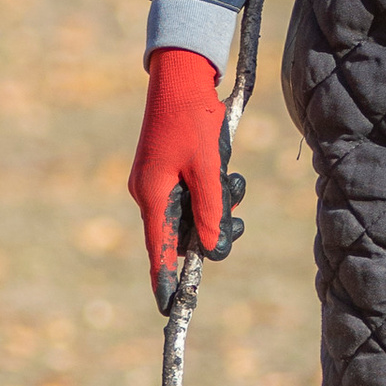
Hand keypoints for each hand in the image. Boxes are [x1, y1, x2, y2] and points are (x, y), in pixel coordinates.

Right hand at [128, 49, 242, 302]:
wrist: (182, 77)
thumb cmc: (193, 120)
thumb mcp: (207, 169)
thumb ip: (210, 211)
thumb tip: (211, 251)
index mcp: (152, 195)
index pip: (158, 249)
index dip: (166, 280)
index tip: (170, 308)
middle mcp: (149, 192)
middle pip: (181, 232)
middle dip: (211, 228)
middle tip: (235, 217)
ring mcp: (156, 180)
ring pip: (191, 212)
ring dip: (217, 204)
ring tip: (232, 180)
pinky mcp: (167, 168)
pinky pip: (191, 193)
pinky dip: (211, 188)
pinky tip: (225, 167)